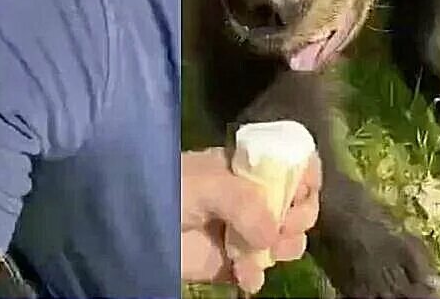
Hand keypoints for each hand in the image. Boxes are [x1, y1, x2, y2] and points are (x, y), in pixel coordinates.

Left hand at [181, 147, 320, 293]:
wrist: (133, 223)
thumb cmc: (170, 187)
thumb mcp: (207, 182)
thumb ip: (244, 203)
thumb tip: (272, 235)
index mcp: (245, 166)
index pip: (290, 163)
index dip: (305, 176)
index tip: (305, 190)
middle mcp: (250, 196)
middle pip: (297, 204)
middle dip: (300, 215)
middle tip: (287, 223)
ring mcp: (242, 229)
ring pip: (285, 238)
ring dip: (286, 246)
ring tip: (270, 250)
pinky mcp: (230, 261)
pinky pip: (259, 270)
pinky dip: (257, 274)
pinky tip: (246, 275)